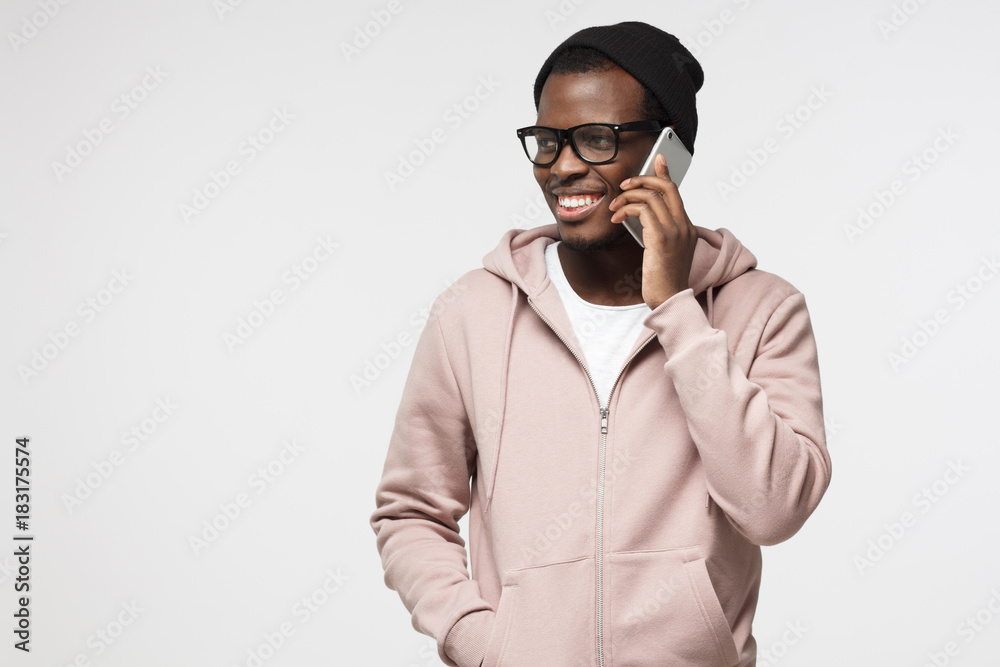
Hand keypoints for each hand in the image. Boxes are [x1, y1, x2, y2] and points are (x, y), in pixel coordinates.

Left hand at [608, 153, 697, 309]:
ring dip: (627, 197)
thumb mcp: (664, 252)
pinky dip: (626, 209)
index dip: (665, 173)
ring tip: (614, 207)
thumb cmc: (664, 280)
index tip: (657, 160)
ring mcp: (674, 231)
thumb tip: (641, 216)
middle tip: (625, 184)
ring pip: (650, 196)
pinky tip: (617, 218)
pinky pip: (642, 210)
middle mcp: (684, 225)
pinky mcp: (661, 237)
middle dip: (643, 179)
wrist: (669, 299)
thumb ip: (658, 232)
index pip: (676, 192)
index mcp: (687, 228)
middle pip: (666, 187)